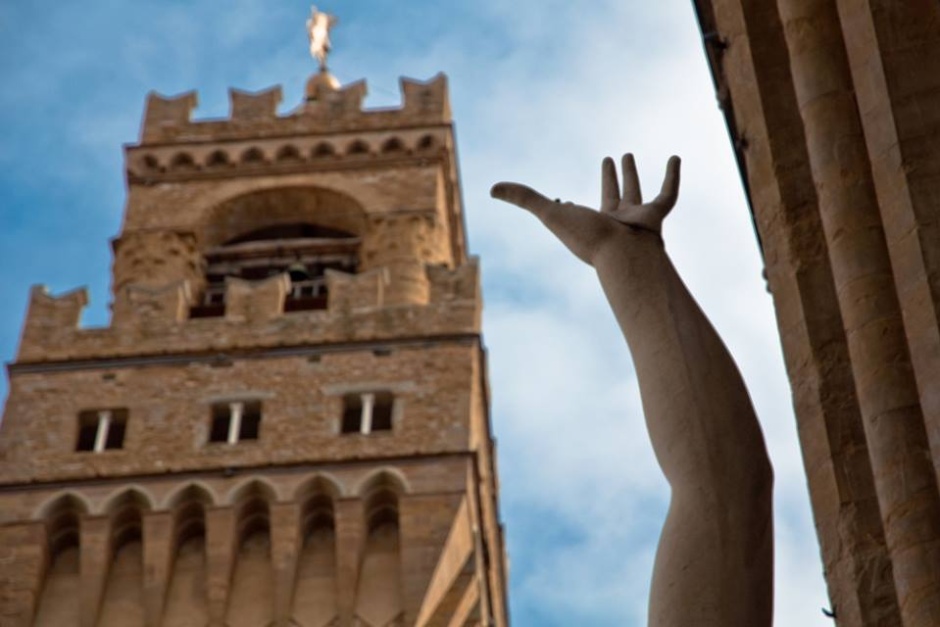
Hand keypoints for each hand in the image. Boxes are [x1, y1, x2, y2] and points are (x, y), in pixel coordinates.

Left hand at [490, 154, 680, 264]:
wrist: (624, 257)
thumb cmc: (587, 239)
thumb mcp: (550, 213)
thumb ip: (524, 199)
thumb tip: (492, 188)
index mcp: (586, 225)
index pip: (573, 212)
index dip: (564, 205)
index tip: (559, 200)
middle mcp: (611, 222)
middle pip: (610, 196)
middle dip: (609, 180)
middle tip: (609, 160)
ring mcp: (635, 220)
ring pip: (636, 192)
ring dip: (632, 174)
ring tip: (629, 156)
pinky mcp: (656, 217)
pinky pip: (667, 195)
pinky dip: (672, 177)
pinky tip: (675, 158)